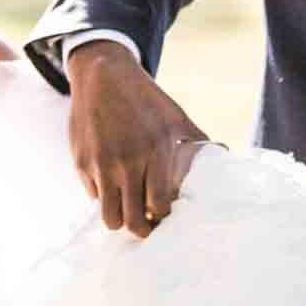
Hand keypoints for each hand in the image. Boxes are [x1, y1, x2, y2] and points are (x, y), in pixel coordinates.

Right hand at [66, 41, 207, 238]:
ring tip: (128, 211)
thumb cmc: (144, 98)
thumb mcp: (175, 116)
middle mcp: (126, 163)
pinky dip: (104, 196)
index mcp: (154, 152)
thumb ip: (196, 142)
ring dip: (120, 218)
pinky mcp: (81, 162)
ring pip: (109, 216)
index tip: (166, 217)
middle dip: (142, 230)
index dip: (163, 217)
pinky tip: (113, 183)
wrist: (102, 75)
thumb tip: (224, 158)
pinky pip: (93, 195)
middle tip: (148, 227)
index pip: (159, 206)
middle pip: (132, 221)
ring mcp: (100, 164)